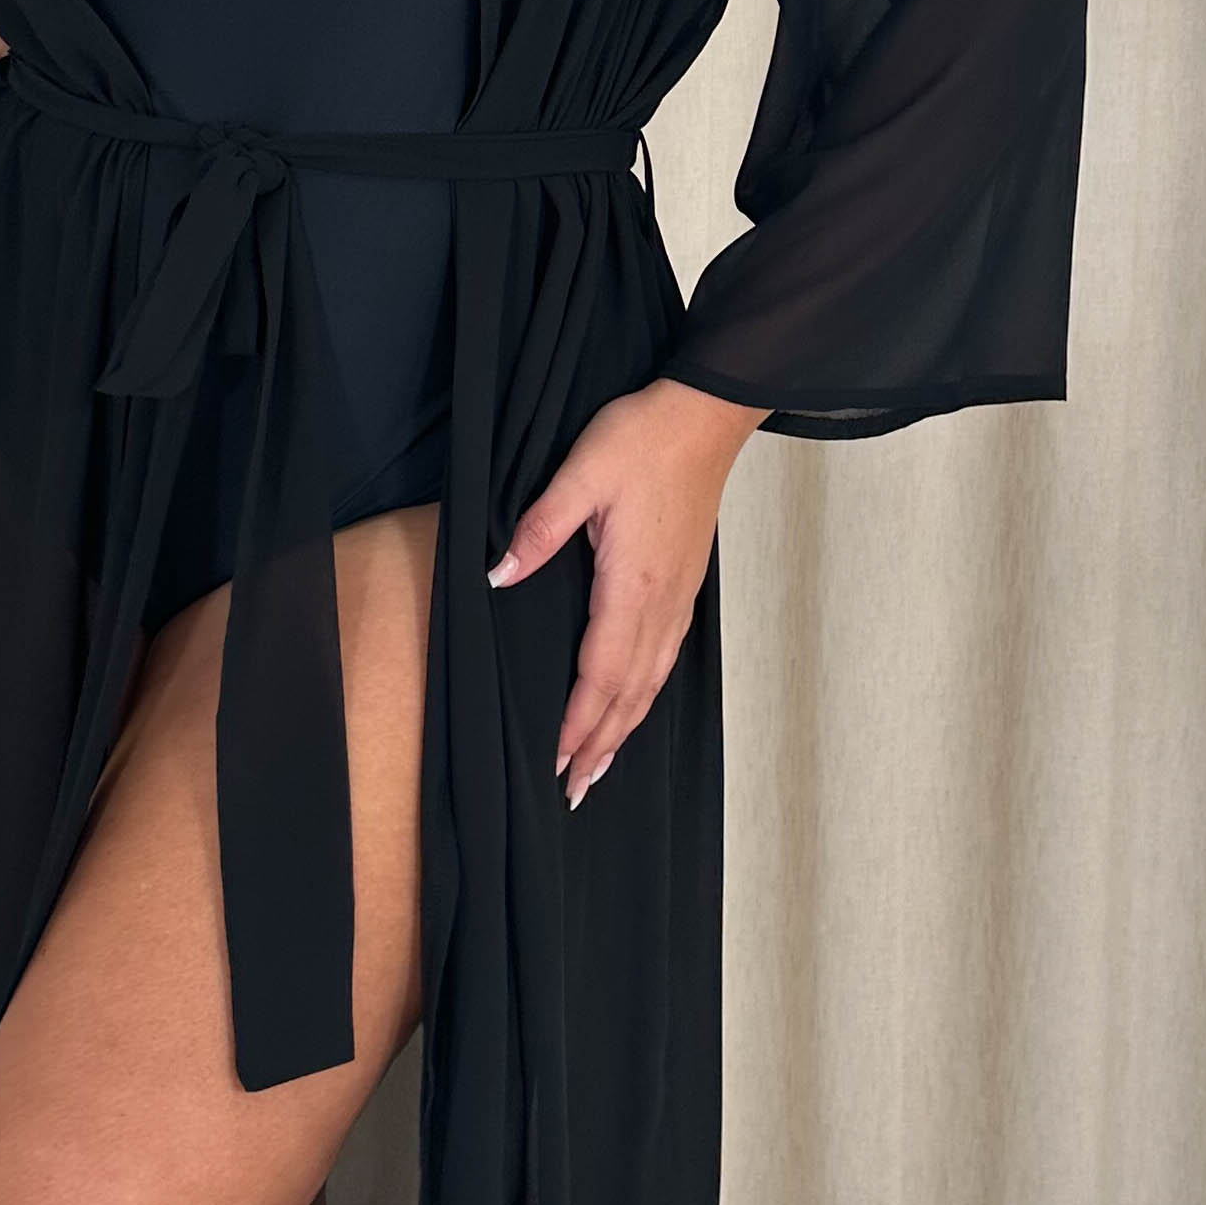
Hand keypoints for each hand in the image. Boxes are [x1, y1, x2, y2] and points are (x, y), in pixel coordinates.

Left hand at [484, 376, 769, 807]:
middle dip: (601, 744)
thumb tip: (498, 575)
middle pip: (631, 693)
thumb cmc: (645, 438)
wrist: (706, 415)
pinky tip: (636, 703)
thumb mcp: (581, 473)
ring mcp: (679, 596)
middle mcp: (662, 602)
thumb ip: (539, 528)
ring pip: (651, 680)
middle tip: (574, 789)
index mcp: (633, 583)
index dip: (580, 722)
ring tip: (600, 766)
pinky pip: (666, 656)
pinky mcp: (686, 584)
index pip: (601, 673)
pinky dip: (646, 693)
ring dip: (625, 728)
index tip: (559, 761)